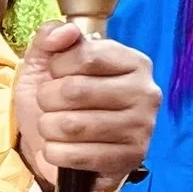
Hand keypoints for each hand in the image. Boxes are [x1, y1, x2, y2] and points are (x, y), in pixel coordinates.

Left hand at [13, 20, 159, 188]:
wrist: (59, 146)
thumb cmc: (58, 101)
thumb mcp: (46, 62)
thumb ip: (50, 36)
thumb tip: (65, 31)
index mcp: (133, 61)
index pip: (86, 56)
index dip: (57, 66)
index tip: (55, 74)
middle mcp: (145, 92)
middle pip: (75, 90)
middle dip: (47, 99)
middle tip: (49, 105)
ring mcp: (141, 128)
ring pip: (71, 125)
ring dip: (48, 127)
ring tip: (53, 127)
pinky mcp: (130, 159)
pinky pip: (76, 156)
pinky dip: (55, 153)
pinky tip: (60, 148)